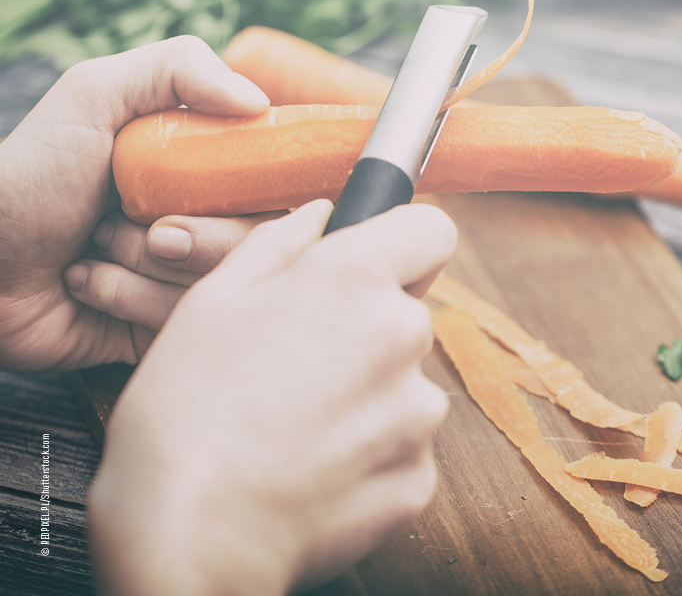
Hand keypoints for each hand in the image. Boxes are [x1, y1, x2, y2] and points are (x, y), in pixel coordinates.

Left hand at [0, 36, 269, 372]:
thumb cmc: (26, 176)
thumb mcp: (92, 95)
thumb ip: (177, 67)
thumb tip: (258, 100)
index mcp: (206, 166)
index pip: (286, 183)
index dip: (273, 193)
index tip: (233, 191)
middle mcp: (207, 219)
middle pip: (265, 241)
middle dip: (199, 236)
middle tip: (148, 225)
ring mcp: (187, 275)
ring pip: (224, 283)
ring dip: (150, 267)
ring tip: (98, 249)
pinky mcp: (163, 326)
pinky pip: (185, 322)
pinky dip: (129, 301)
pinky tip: (87, 284)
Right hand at [89, 200, 455, 594]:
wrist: (192, 532)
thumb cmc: (185, 413)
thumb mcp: (210, 305)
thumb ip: (276, 246)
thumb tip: (320, 215)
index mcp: (355, 280)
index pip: (431, 231)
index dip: (401, 245)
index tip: (371, 268)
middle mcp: (404, 337)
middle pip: (406, 318)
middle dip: (363, 334)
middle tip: (292, 369)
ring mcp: (419, 413)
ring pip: (403, 390)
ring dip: (364, 402)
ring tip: (290, 429)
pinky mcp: (420, 477)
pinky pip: (400, 453)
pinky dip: (365, 460)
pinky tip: (308, 472)